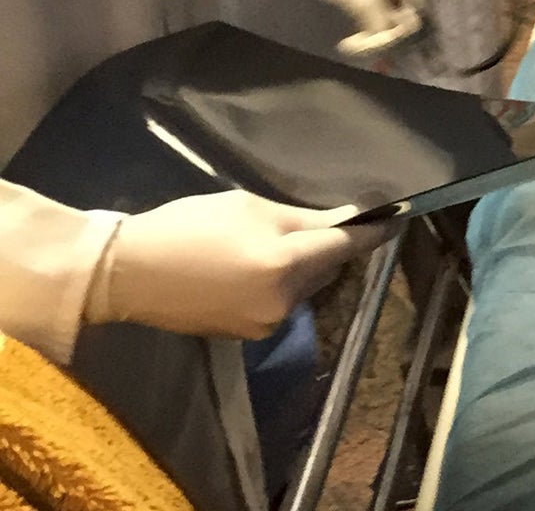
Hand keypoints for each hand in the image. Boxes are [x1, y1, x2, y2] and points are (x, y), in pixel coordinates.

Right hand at [85, 191, 386, 338]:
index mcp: (285, 264)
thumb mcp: (250, 208)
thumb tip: (346, 218)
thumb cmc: (188, 227)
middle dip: (330, 247)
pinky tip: (253, 268)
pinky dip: (279, 284)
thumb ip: (303, 219)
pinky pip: (279, 304)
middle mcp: (283, 301)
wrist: (127, 273)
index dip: (375, 232)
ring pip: (304, 287)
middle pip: (327, 269)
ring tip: (275, 244)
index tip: (398, 218)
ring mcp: (264, 323)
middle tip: (325, 222)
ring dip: (303, 267)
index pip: (347, 247)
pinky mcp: (245, 334)